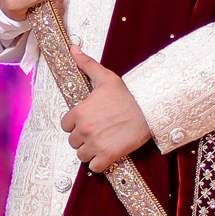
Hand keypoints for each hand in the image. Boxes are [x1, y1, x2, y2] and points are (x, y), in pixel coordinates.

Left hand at [60, 49, 152, 171]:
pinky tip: (107, 155)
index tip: (87, 123)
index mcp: (80, 112)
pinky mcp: (108, 155)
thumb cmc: (128, 94)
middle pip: (73, 141)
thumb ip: (86, 65)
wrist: (149, 108)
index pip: (65, 125)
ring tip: (102, 143)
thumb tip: (73, 49)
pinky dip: (99, 163)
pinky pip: (94, 167)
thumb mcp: (106, 77)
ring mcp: (95, 143)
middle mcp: (85, 129)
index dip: (75, 124)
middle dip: (83, 138)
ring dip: (90, 151)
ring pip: (82, 155)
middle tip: (97, 132)